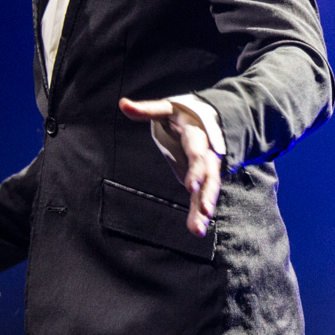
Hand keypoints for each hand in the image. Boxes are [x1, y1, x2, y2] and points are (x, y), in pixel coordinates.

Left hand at [118, 98, 221, 235]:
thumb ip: (146, 110)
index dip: (196, 169)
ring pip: (210, 189)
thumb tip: (122, 104)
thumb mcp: (167, 109)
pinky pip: (204, 196)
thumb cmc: (183, 116)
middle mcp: (209, 153)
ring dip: (204, 208)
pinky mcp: (207, 178)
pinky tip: (197, 228)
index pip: (198, 152)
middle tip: (205, 210)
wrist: (213, 119)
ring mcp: (210, 167)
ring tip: (198, 229)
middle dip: (207, 193)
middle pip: (210, 175)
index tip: (190, 187)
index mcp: (198, 135)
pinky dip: (201, 212)